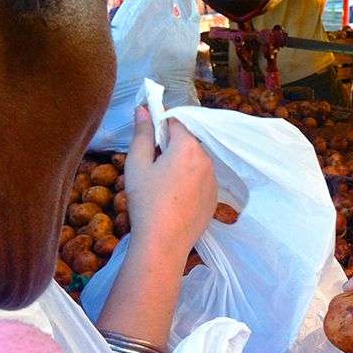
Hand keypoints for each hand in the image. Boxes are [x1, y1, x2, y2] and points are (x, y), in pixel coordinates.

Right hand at [125, 106, 217, 249]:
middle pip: (187, 143)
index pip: (175, 122)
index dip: (160, 126)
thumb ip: (142, 134)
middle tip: (151, 166)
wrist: (164, 242)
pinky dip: (190, 182)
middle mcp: (207, 160)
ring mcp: (214, 181)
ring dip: (181, 165)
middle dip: (171, 147)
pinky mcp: (215, 199)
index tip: (147, 139)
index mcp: (188, 147)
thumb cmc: (146, 201)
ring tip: (162, 186)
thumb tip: (144, 110)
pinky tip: (174, 199)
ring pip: (195, 162)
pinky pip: (202, 181)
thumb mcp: (137, 164)